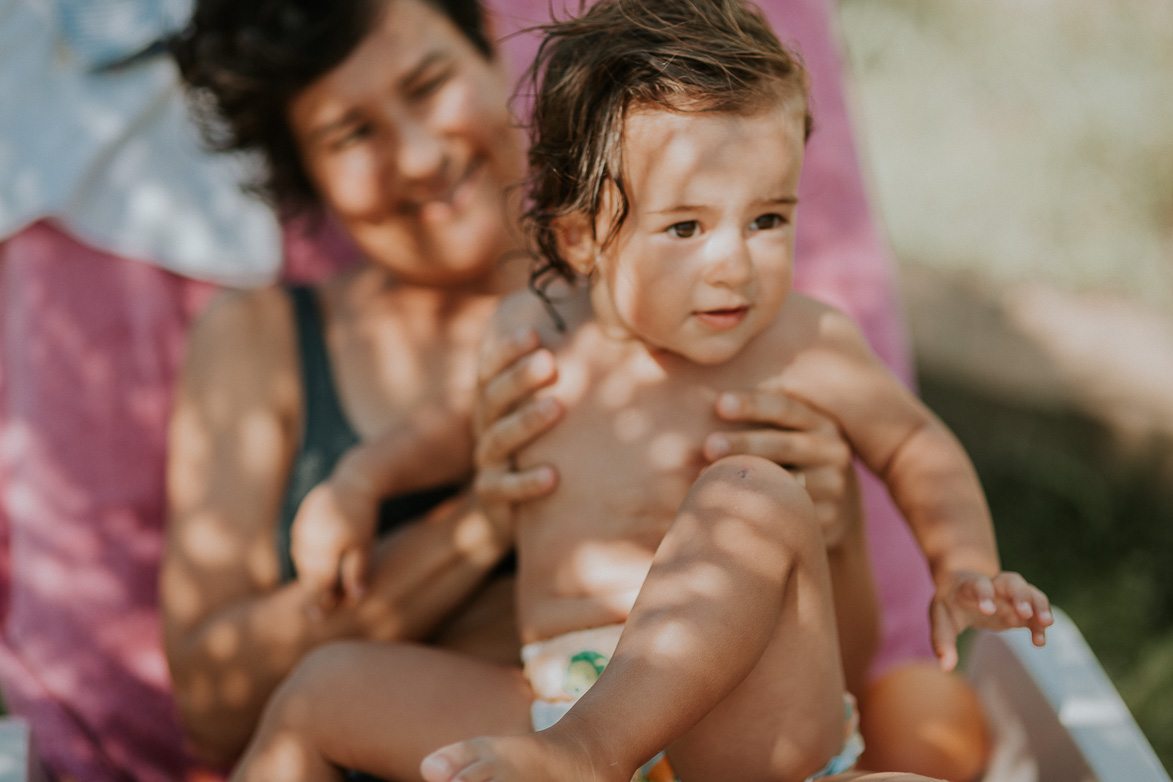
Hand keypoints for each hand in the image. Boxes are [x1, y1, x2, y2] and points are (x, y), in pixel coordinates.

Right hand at [290, 464, 379, 616]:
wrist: (354, 482)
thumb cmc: (364, 517)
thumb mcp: (365, 545)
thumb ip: (357, 572)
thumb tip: (355, 598)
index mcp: (327, 547)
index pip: (320, 583)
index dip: (320, 601)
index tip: (320, 617)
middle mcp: (309, 539)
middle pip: (308, 574)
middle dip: (314, 591)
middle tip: (318, 611)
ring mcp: (301, 529)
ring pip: (301, 562)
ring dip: (309, 576)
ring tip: (318, 588)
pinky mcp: (299, 522)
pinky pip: (299, 547)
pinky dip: (307, 559)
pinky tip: (315, 566)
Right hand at [473, 328, 563, 538]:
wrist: (524, 506)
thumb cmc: (550, 443)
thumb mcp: (554, 408)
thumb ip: (572, 377)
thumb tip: (617, 335)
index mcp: (498, 400)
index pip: (492, 369)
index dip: (507, 351)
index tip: (532, 333)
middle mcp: (488, 426)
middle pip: (492, 397)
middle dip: (519, 378)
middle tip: (548, 362)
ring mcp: (488, 461)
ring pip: (499, 438)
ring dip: (526, 422)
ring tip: (556, 408)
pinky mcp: (492, 494)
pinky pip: (502, 488)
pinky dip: (526, 482)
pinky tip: (553, 476)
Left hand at [704, 390, 857, 546]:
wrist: (836, 503)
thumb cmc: (796, 456)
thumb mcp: (793, 429)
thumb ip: (766, 411)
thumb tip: (718, 397)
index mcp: (822, 422)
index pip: (786, 408)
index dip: (754, 405)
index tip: (719, 403)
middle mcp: (833, 451)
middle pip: (785, 445)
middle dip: (745, 444)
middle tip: (709, 446)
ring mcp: (834, 486)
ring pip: (786, 483)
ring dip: (746, 479)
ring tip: (706, 476)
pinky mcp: (829, 517)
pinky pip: (789, 513)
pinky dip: (757, 509)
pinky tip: (729, 506)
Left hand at [929, 570, 1052, 670]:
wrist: (961, 588)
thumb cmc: (950, 604)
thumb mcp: (940, 619)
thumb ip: (942, 641)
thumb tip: (946, 668)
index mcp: (970, 586)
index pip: (979, 585)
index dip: (984, 595)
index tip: (988, 611)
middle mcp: (994, 586)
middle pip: (1012, 581)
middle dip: (1020, 595)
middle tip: (1024, 612)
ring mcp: (1010, 596)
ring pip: (1030, 592)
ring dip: (1039, 606)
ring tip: (1045, 623)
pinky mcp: (1021, 609)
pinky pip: (1036, 611)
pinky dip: (1040, 624)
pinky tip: (1039, 642)